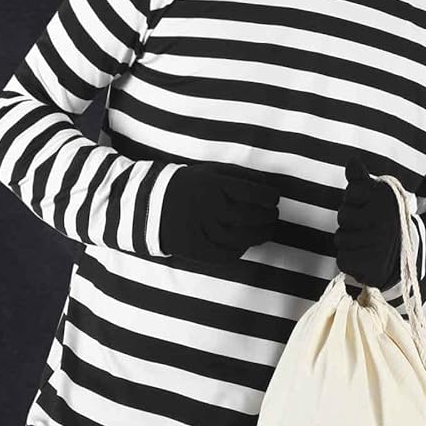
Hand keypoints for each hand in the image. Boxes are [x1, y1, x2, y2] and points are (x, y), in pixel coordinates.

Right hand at [159, 161, 279, 262]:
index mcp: (215, 184)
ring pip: (241, 237)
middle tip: (273, 216)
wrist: (150, 205)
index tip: (275, 199)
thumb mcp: (211, 171)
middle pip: (250, 216)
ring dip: (260, 235)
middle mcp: (210, 206)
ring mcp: (203, 228)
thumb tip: (266, 183)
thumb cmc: (188, 185)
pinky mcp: (196, 248)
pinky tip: (246, 244)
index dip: (270, 197)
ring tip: (267, 231)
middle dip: (268, 217)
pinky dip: (240, 250)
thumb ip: (239, 174)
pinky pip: (225, 254)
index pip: (254, 192)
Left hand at [333, 155, 401, 288]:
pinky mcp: (371, 265)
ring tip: (367, 242)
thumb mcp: (376, 195)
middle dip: (349, 223)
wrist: (405, 257)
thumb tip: (352, 160)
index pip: (351, 193)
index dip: (354, 200)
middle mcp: (384, 218)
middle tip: (367, 227)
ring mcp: (378, 242)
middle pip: (343, 216)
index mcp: (386, 198)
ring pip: (341, 238)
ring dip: (349, 242)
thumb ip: (360, 179)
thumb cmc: (384, 221)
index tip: (367, 205)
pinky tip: (364, 257)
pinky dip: (349, 260)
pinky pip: (342, 259)